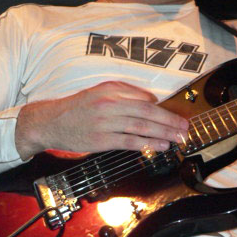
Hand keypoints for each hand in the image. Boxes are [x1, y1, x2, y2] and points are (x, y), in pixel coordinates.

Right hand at [15, 81, 187, 160]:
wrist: (50, 121)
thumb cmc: (77, 108)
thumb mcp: (98, 92)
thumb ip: (123, 93)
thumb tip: (150, 100)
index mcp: (111, 90)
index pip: (144, 99)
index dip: (164, 108)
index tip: (178, 115)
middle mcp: (109, 103)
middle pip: (147, 112)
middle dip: (169, 120)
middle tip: (185, 127)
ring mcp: (105, 122)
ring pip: (141, 126)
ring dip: (163, 133)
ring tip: (178, 137)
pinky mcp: (102, 139)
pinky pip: (129, 141)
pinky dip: (147, 143)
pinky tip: (161, 146)